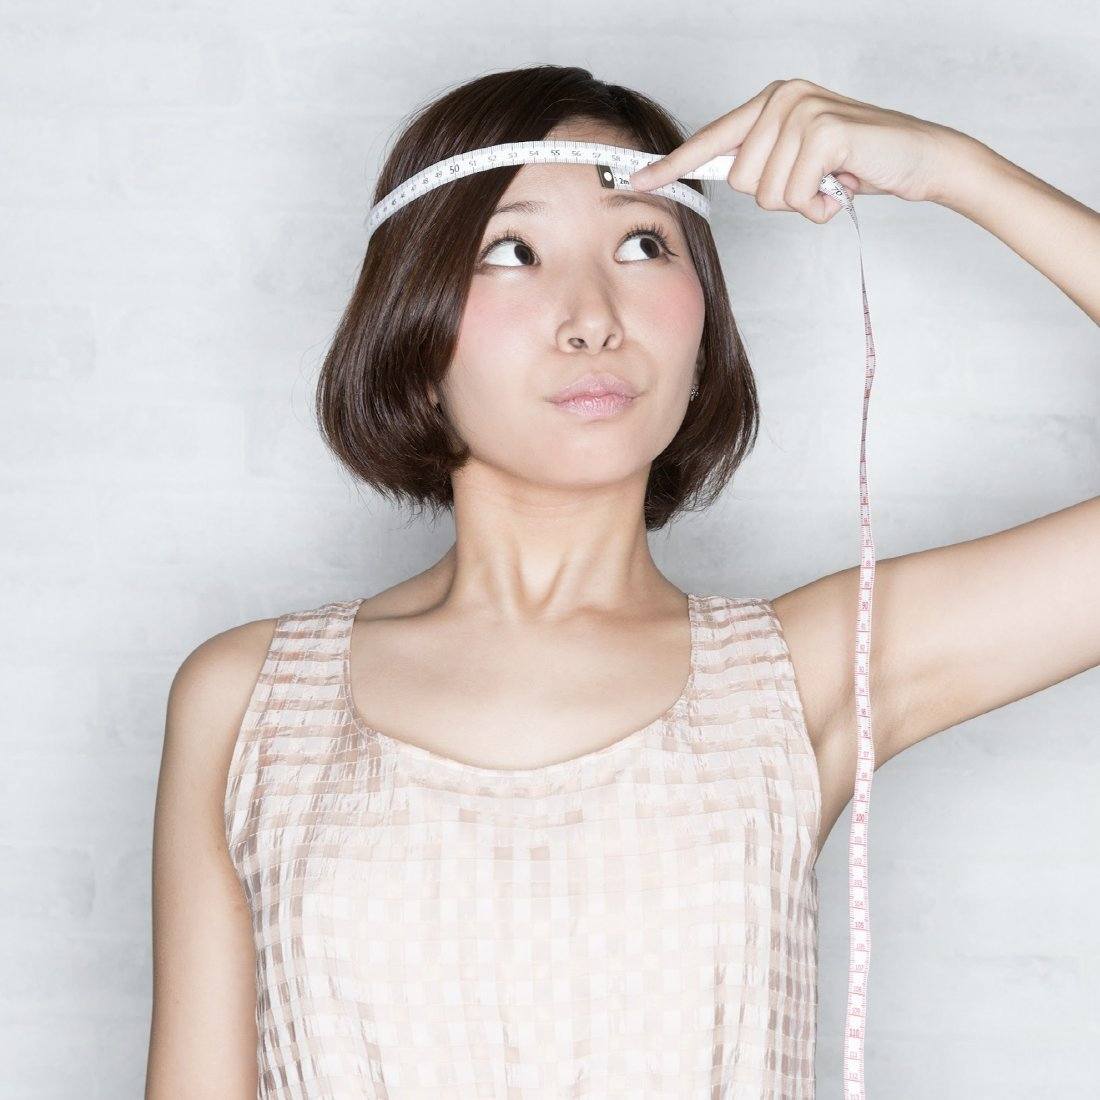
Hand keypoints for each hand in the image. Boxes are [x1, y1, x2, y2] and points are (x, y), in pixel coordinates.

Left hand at [629, 78, 959, 222]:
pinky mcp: (824, 130)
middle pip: (739, 181)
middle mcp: (782, 98)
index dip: (671, 165)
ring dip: (800, 202)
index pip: (710, 140)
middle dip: (777, 196)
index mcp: (770, 102)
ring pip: (765, 194)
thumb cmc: (857, 163)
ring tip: (830, 181)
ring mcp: (803, 110)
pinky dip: (819, 206)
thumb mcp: (800, 160)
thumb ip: (761, 162)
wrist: (920, 159)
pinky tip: (842, 186)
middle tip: (814, 180)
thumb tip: (723, 178)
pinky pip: (793, 196)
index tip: (635, 180)